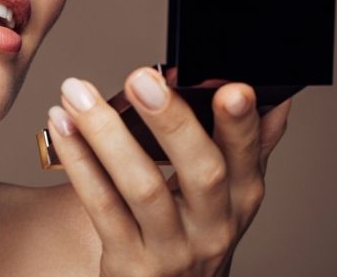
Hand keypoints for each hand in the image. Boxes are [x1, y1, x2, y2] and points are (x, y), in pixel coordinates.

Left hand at [47, 68, 291, 275]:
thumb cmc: (192, 235)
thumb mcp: (230, 197)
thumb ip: (247, 147)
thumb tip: (275, 96)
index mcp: (242, 197)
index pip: (247, 155)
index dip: (241, 123)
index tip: (231, 86)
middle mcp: (214, 226)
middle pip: (202, 171)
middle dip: (172, 121)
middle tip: (140, 78)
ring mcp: (172, 249)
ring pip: (142, 187)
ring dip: (106, 133)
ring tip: (77, 93)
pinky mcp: (130, 263)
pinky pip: (102, 206)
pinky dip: (79, 162)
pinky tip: (61, 126)